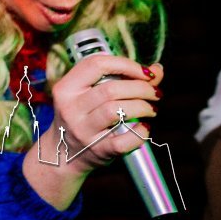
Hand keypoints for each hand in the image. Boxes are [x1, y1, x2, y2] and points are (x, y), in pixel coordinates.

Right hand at [50, 55, 162, 171]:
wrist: (64, 155)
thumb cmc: (82, 118)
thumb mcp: (89, 95)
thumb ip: (121, 79)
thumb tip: (156, 69)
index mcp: (66, 88)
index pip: (96, 64)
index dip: (126, 64)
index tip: (145, 72)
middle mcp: (70, 107)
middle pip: (111, 89)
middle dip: (141, 88)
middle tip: (155, 93)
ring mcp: (82, 131)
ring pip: (117, 111)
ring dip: (142, 107)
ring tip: (151, 109)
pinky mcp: (97, 151)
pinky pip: (123, 141)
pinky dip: (140, 133)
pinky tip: (145, 128)